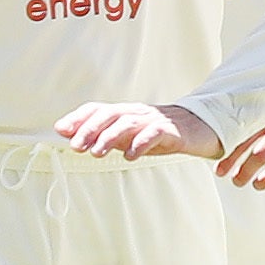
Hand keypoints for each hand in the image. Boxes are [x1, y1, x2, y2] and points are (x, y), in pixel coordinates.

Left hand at [51, 101, 219, 161]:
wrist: (202, 129)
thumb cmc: (161, 134)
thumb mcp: (129, 135)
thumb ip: (101, 134)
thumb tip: (67, 134)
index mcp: (126, 112)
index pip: (98, 109)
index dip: (79, 118)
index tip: (62, 132)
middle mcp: (137, 113)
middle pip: (110, 114)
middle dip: (90, 129)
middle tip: (76, 147)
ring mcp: (154, 120)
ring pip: (128, 123)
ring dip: (109, 137)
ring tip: (97, 153)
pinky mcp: (171, 131)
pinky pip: (154, 134)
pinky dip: (140, 144)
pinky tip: (130, 156)